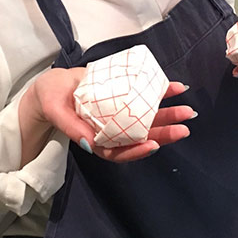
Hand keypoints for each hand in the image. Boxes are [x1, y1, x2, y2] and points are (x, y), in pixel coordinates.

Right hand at [21, 69, 193, 163]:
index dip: (137, 150)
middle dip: (163, 132)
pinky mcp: (122, 99)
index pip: (119, 152)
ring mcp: (118, 114)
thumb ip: (71, 127)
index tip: (153, 145)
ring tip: (187, 110)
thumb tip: (89, 143)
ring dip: (167, 114)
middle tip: (184, 127)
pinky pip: (142, 98)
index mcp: (95, 139)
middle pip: (140, 135)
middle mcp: (111, 129)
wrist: (52, 85)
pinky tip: (174, 88)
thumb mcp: (56, 111)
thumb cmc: (50, 100)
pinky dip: (158, 93)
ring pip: (146, 119)